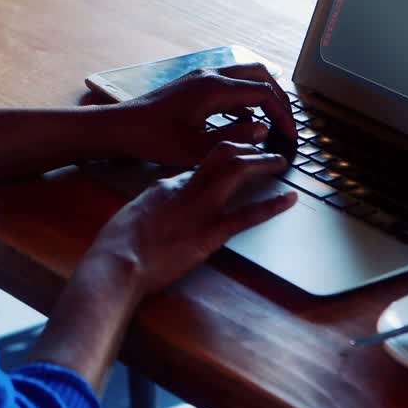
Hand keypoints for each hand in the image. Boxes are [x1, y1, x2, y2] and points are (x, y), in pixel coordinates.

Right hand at [89, 142, 297, 298]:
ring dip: (262, 163)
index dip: (221, 156)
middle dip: (245, 146)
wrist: (118, 261)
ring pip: (237, 171)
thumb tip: (165, 201)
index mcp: (168, 183)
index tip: (234, 154)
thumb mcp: (136, 212)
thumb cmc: (119, 242)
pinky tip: (288, 199)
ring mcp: (201, 208)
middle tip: (262, 147)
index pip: (200, 163)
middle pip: (222, 154)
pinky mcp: (211, 233)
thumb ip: (156, 203)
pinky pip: (248, 215)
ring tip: (280, 162)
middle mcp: (188, 187)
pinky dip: (272, 205)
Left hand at [108, 63, 297, 166]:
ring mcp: (202, 76)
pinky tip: (244, 123)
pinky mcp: (195, 83)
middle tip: (287, 124)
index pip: (263, 93)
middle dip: (278, 99)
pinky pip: (230, 84)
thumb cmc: (154, 139)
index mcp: (214, 89)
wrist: (121, 127)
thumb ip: (234, 139)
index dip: (282, 114)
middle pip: (259, 75)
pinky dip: (244, 99)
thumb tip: (264, 130)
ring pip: (245, 76)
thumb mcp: (196, 149)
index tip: (290, 136)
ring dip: (262, 96)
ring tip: (271, 123)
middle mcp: (211, 75)